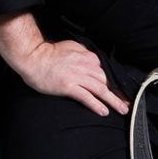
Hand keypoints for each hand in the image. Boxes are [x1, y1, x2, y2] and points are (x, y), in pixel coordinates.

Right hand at [12, 36, 129, 117]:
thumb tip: (94, 61)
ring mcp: (76, 76)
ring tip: (122, 109)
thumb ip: (83, 53)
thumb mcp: (69, 47)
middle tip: (126, 103)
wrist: (32, 58)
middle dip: (117, 92)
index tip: (119, 90)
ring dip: (113, 100)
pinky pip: (86, 96)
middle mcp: (84, 65)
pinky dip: (96, 104)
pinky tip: (104, 111)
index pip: (103, 69)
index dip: (112, 81)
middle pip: (105, 80)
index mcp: (85, 55)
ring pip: (100, 89)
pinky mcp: (68, 86)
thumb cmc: (48, 54)